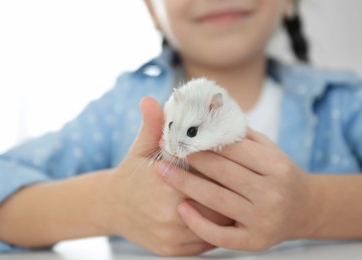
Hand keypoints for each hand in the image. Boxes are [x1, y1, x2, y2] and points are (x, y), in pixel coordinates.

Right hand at [101, 97, 229, 255]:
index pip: (209, 179)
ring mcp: (171, 237)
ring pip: (215, 226)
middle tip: (249, 180)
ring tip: (243, 197)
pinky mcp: (173, 252)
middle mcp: (169, 216)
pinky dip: (218, 230)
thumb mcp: (140, 149)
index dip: (226, 171)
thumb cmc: (132, 174)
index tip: (239, 163)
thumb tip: (150, 100)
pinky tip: (226, 216)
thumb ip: (151, 126)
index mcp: (164, 187)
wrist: (112, 207)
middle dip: (232, 192)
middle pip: (217, 204)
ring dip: (230, 212)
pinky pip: (205, 243)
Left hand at [156, 129, 318, 250]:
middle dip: (190, 158)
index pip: (234, 149)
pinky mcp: (254, 241)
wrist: (304, 209)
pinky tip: (181, 208)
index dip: (204, 140)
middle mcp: (272, 192)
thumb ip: (242, 135)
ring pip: (216, 199)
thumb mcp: (269, 149)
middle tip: (166, 148)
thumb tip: (209, 114)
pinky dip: (198, 222)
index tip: (181, 133)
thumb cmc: (279, 173)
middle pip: (222, 172)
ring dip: (185, 183)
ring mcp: (263, 219)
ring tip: (162, 171)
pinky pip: (220, 234)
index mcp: (277, 165)